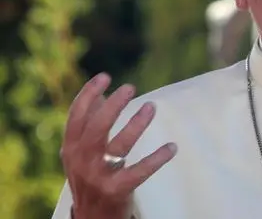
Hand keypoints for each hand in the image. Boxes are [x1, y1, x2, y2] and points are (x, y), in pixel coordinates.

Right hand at [60, 73, 176, 218]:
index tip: (105, 76)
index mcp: (70, 148)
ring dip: (136, 124)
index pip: (76, 116)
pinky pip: (139, 171)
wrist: (92, 218)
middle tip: (130, 87)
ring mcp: (98, 176)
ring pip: (118, 146)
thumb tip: (103, 95)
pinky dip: (157, 158)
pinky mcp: (116, 190)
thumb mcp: (81, 153)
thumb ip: (89, 127)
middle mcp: (81, 161)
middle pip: (96, 128)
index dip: (88, 94)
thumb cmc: (90, 177)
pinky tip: (172, 147)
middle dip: (113, 106)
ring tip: (151, 107)